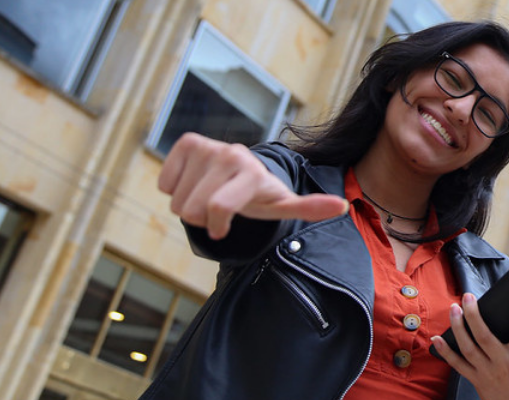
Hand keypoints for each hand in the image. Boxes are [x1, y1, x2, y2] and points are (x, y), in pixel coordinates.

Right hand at [158, 133, 348, 238]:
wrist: (243, 171)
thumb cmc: (262, 194)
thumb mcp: (284, 205)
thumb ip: (310, 208)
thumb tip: (343, 206)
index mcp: (253, 173)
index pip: (217, 208)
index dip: (216, 226)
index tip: (224, 228)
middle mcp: (231, 155)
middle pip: (192, 210)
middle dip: (203, 217)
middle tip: (221, 207)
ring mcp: (208, 146)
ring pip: (176, 200)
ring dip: (190, 203)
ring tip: (212, 193)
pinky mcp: (187, 142)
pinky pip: (165, 183)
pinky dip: (177, 188)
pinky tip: (198, 181)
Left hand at [432, 287, 508, 399]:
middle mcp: (503, 363)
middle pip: (485, 337)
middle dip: (475, 316)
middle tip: (468, 296)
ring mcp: (487, 372)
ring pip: (469, 348)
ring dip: (459, 327)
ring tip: (454, 308)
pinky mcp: (475, 379)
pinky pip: (457, 365)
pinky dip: (446, 352)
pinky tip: (436, 338)